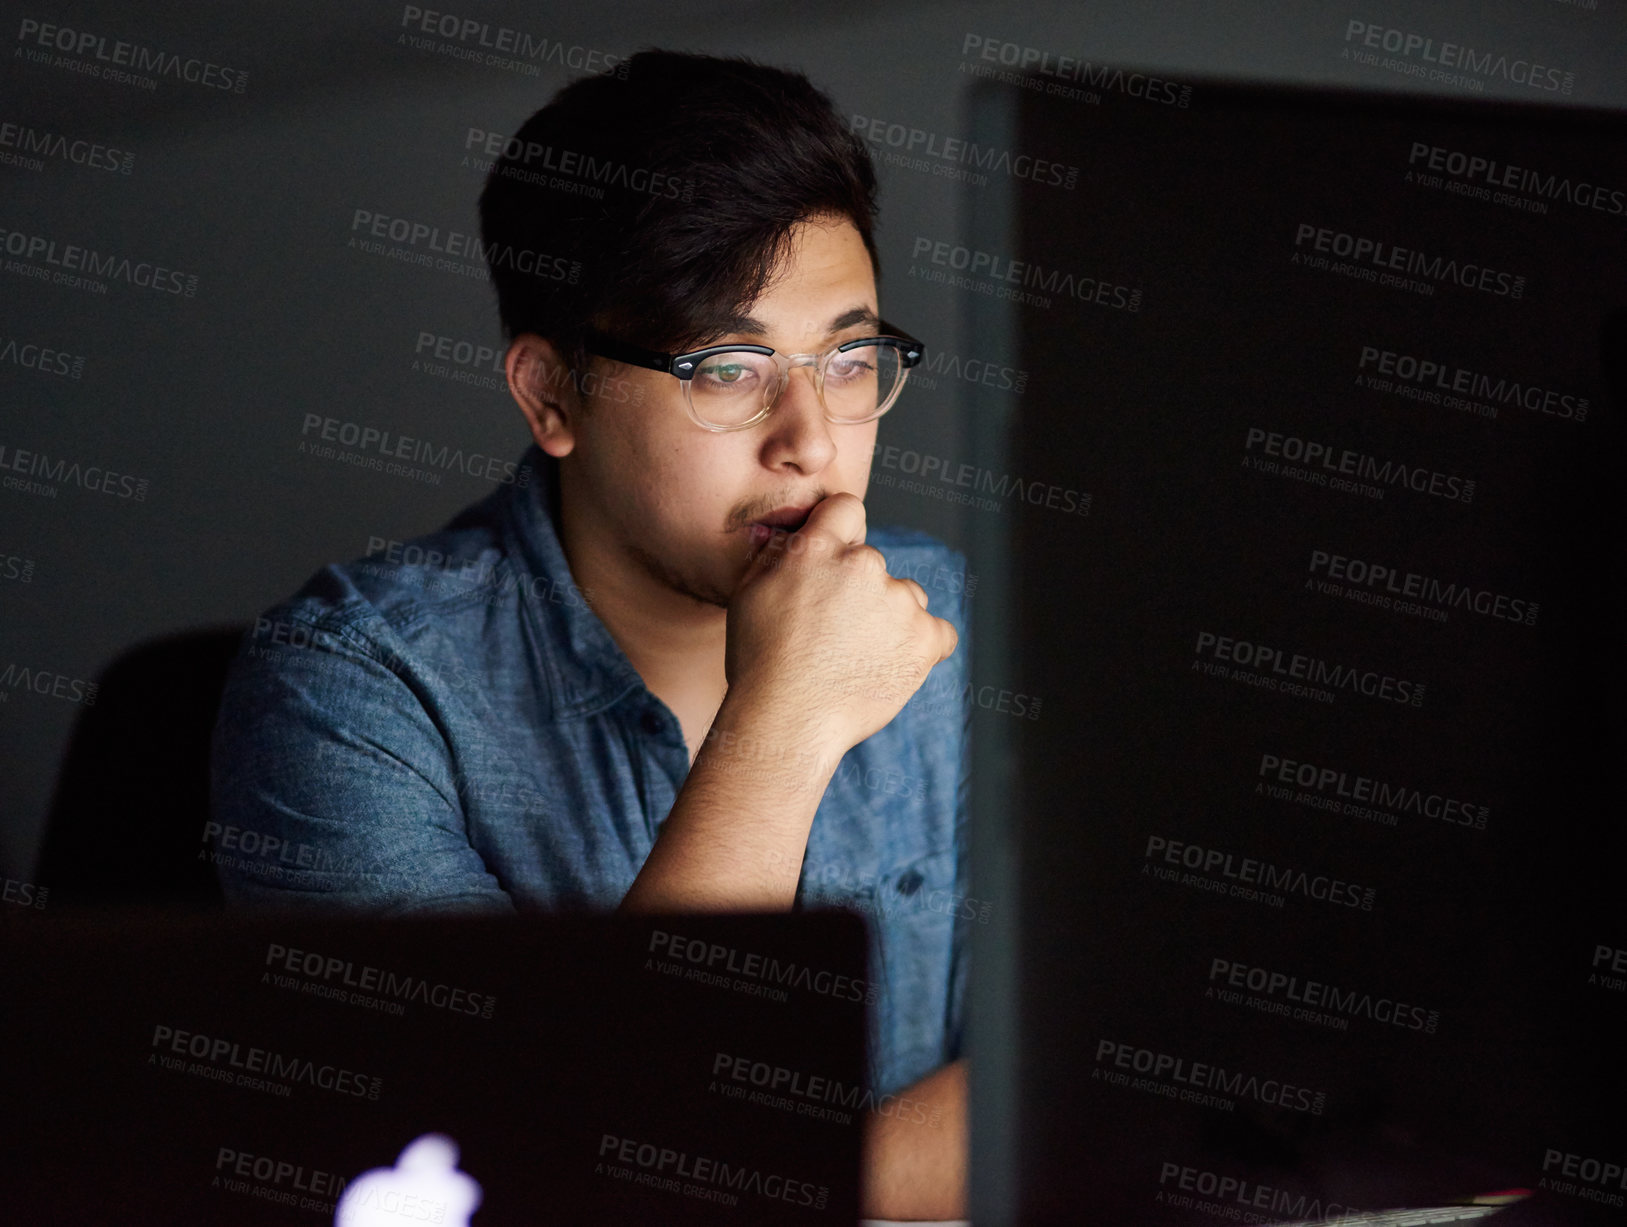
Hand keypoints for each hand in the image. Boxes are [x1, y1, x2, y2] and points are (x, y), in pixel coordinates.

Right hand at [725, 493, 958, 755]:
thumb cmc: (759, 662)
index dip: (841, 534)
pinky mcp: (925, 638)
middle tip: (833, 633)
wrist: (787, 720)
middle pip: (873, 563)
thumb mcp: (748, 594)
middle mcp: (863, 565)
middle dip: (858, 590)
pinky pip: (938, 633)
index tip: (833, 566)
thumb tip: (791, 532)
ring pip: (906, 597)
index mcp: (818, 548)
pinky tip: (892, 666)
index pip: (847, 509)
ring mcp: (899, 601)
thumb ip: (775, 553)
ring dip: (890, 617)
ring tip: (856, 657)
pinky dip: (923, 647)